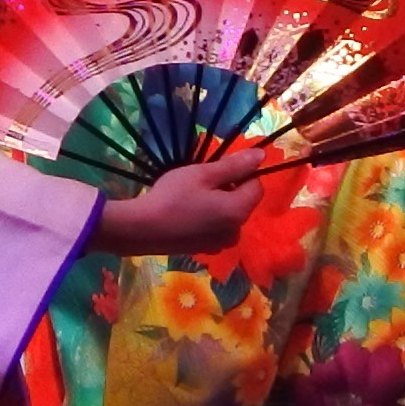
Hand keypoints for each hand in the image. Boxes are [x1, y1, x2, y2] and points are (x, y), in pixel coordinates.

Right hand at [90, 143, 272, 257]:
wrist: (142, 229)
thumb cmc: (173, 197)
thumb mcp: (203, 174)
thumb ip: (234, 165)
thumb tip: (262, 155)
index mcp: (239, 210)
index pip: (256, 186)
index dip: (241, 173)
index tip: (216, 169)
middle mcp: (235, 230)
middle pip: (242, 202)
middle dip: (228, 189)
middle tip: (200, 181)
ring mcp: (220, 243)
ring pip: (228, 216)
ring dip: (218, 204)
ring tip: (192, 198)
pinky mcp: (205, 249)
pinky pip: (216, 229)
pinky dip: (208, 219)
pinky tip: (187, 215)